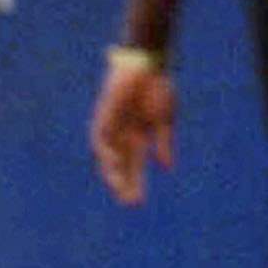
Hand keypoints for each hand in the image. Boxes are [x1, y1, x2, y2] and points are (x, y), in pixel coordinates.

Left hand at [89, 62, 175, 205]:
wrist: (147, 65)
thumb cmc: (158, 89)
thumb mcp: (164, 121)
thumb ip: (163, 144)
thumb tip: (166, 169)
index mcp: (138, 138)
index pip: (134, 167)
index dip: (134, 183)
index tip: (136, 202)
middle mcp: (122, 137)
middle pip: (121, 166)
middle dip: (123, 183)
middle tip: (128, 201)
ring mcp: (112, 128)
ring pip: (108, 157)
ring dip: (112, 172)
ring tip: (118, 187)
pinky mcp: (103, 118)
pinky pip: (101, 139)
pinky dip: (106, 151)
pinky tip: (112, 162)